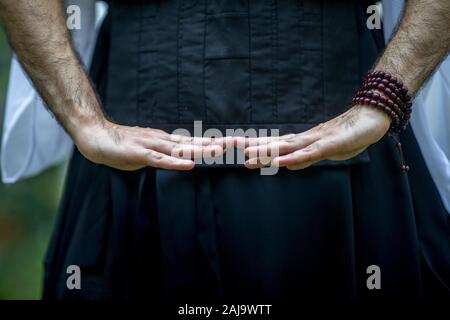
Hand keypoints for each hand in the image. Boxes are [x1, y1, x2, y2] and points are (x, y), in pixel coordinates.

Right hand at [73, 120, 228, 170]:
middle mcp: (163, 140)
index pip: (193, 142)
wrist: (96, 137)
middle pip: (193, 143)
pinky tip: (189, 165)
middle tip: (237, 141)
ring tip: (220, 151)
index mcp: (166, 141)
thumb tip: (175, 160)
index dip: (213, 143)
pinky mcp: (140, 154)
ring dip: (200, 151)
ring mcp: (152, 146)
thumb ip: (163, 156)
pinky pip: (160, 160)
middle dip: (216, 143)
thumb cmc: (121, 146)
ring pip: (180, 149)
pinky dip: (175, 163)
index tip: (232, 143)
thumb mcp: (148, 152)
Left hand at [238, 105, 391, 169]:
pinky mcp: (329, 145)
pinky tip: (279, 162)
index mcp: (304, 141)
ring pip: (287, 148)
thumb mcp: (326, 152)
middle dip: (254, 146)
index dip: (258, 147)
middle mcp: (306, 139)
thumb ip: (307, 158)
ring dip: (267, 152)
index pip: (277, 144)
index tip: (240, 150)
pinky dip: (292, 158)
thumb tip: (287, 165)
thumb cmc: (350, 135)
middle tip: (232, 147)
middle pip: (275, 143)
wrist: (372, 118)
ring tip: (248, 155)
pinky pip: (308, 154)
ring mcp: (316, 141)